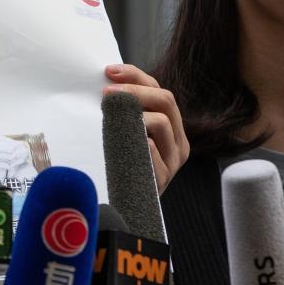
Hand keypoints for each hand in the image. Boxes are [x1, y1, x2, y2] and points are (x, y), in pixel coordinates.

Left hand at [105, 64, 188, 194]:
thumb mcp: (127, 137)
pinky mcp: (162, 178)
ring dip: (133, 113)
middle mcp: (178, 142)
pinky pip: (150, 150)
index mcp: (172, 128)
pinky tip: (118, 144)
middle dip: (135, 91)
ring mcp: (173, 161)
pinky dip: (134, 141)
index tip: (109, 71)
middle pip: (165, 101)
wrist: (128, 213)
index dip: (135, 76)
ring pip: (160, 122)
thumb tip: (105, 84)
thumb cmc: (124, 170)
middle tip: (107, 93)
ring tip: (110, 117)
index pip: (158, 90)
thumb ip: (125, 115)